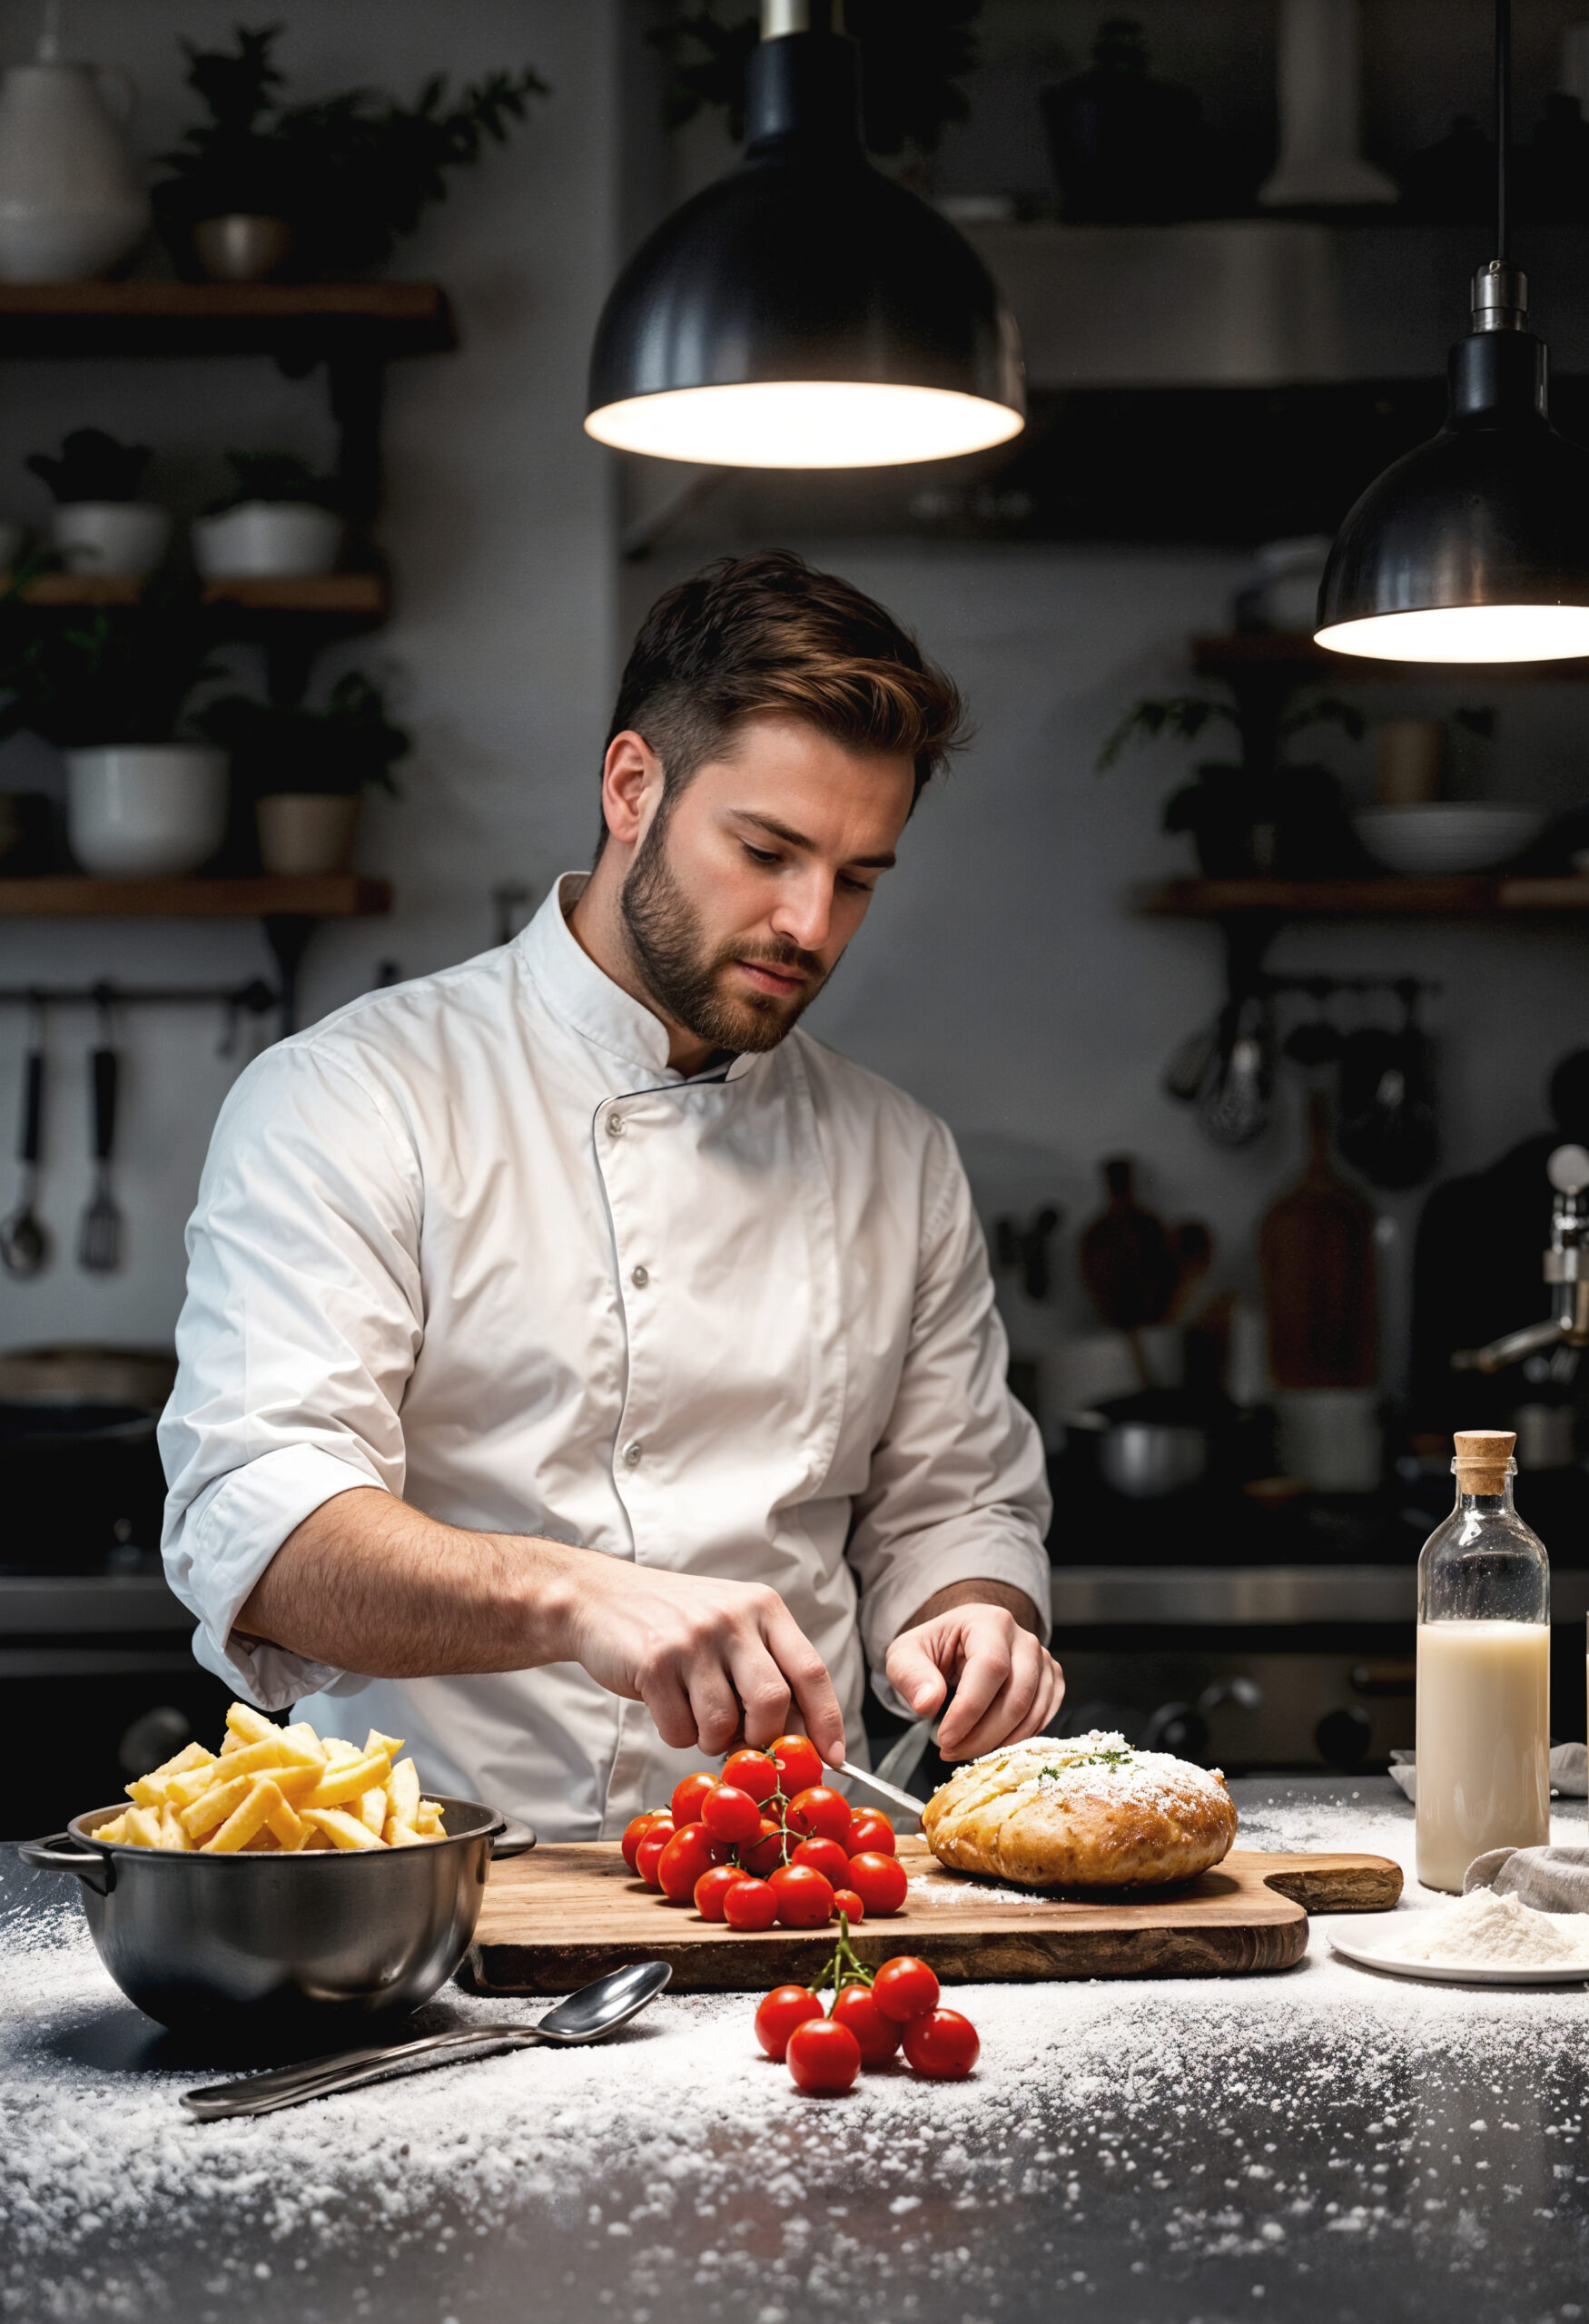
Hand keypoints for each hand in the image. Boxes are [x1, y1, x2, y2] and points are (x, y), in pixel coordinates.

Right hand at [555, 1552, 844, 1765]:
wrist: (600, 1599)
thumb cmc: (676, 1621)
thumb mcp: (732, 1625)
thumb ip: (768, 1668)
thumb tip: (804, 1736)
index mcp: (764, 1608)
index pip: (812, 1671)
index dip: (827, 1722)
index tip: (832, 1759)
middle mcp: (733, 1619)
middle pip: (773, 1703)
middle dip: (762, 1737)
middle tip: (743, 1739)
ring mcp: (693, 1640)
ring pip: (724, 1724)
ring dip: (712, 1739)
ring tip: (696, 1713)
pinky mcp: (654, 1663)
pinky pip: (681, 1730)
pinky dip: (677, 1733)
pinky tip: (667, 1704)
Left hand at [885, 1590, 1063, 1760]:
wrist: (957, 1644)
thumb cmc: (934, 1648)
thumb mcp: (905, 1655)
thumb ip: (911, 1675)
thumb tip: (928, 1703)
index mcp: (990, 1622)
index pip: (990, 1668)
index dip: (969, 1709)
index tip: (945, 1738)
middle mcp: (1024, 1639)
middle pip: (1016, 1696)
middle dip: (983, 1735)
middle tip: (951, 1751)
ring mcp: (1042, 1661)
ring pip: (1032, 1712)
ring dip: (998, 1742)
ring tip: (965, 1748)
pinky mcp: (1051, 1681)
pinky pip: (1044, 1718)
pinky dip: (1018, 1739)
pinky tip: (991, 1743)